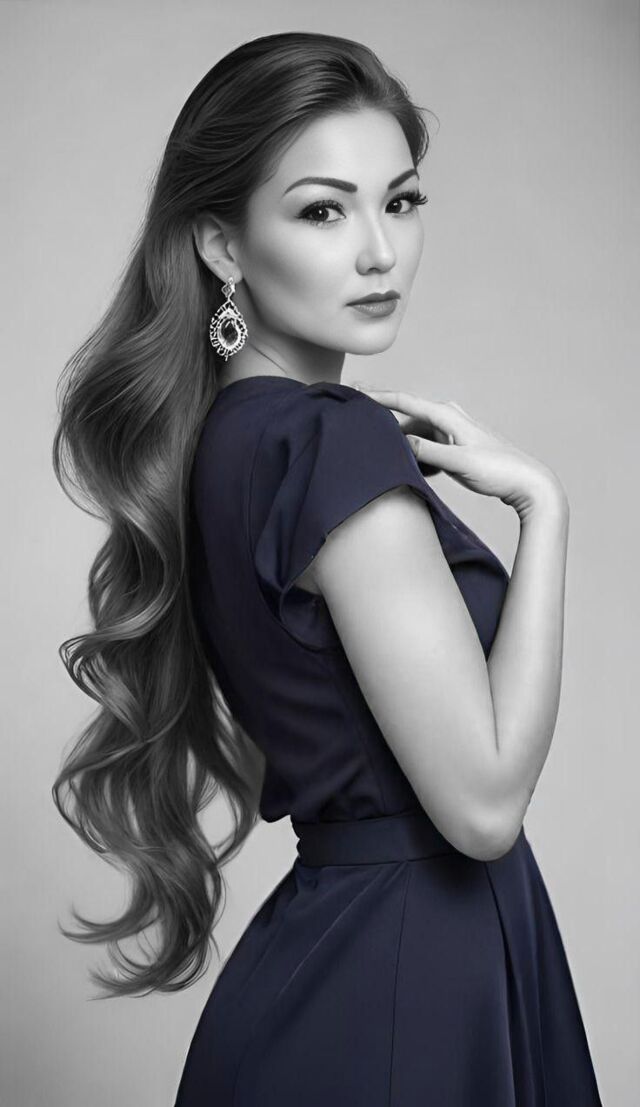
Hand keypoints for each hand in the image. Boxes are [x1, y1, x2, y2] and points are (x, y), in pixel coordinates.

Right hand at [351, 384, 567, 515]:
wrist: (527, 483)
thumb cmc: (498, 470)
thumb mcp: (459, 463)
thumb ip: (429, 452)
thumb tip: (400, 443)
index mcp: (447, 416)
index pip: (405, 401)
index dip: (378, 396)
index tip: (354, 390)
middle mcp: (449, 418)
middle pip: (406, 417)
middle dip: (384, 422)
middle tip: (358, 428)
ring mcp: (452, 432)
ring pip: (415, 435)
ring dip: (400, 445)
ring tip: (381, 455)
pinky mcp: (455, 447)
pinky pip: (426, 448)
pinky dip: (415, 456)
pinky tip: (410, 470)